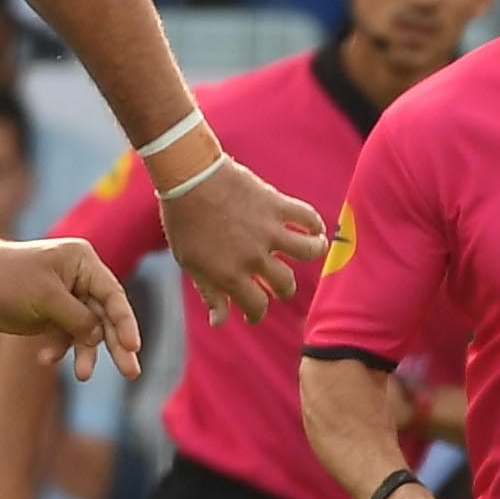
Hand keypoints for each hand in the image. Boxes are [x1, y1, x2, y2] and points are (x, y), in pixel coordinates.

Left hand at [0, 231, 140, 379]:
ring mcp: (69, 298)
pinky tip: (45, 358)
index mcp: (83, 263)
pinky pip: (66, 337)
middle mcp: (81, 279)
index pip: (113, 295)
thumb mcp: (45, 297)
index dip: (125, 322)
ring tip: (82, 375)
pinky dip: (59, 349)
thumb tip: (98, 336)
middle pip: (106, 316)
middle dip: (117, 344)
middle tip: (132, 372)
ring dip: (86, 353)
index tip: (132, 346)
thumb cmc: (9, 279)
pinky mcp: (54, 315)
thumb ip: (76, 317)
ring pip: (88, 330)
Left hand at [158, 156, 331, 333]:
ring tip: (313, 248)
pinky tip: (314, 227)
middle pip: (285, 284)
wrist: (188, 176)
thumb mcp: (190, 263)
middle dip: (283, 290)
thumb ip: (209, 293)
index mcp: (230, 275)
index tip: (253, 313)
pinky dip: (315, 223)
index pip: (256, 306)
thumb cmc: (184, 220)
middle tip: (278, 285)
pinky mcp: (276, 205)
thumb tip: (219, 322)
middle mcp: (254, 257)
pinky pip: (308, 217)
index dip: (255, 314)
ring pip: (309, 251)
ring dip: (314, 251)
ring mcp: (268, 231)